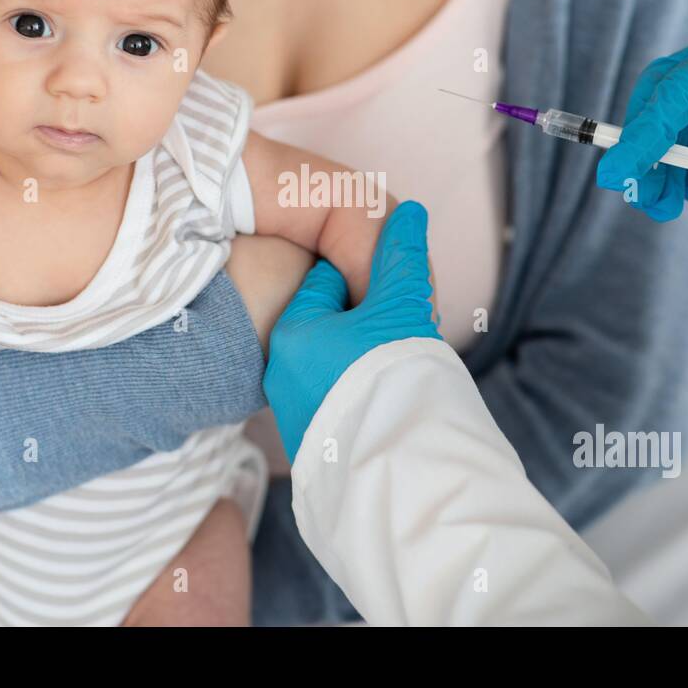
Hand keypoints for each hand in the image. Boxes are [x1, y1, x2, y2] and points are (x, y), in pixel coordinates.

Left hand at [263, 200, 441, 460]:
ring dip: (369, 357)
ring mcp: (295, 410)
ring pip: (337, 361)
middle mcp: (281, 372)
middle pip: (333, 322)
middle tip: (406, 338)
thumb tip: (406, 212)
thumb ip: (401, 257)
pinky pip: (339, 398)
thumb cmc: (396, 383)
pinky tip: (392, 402)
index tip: (401, 300)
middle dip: (370, 322)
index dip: (372, 282)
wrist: (404, 475)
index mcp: (290, 333)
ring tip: (403, 373)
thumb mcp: (402, 308)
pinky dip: (364, 391)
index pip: (328, 278)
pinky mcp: (314, 442)